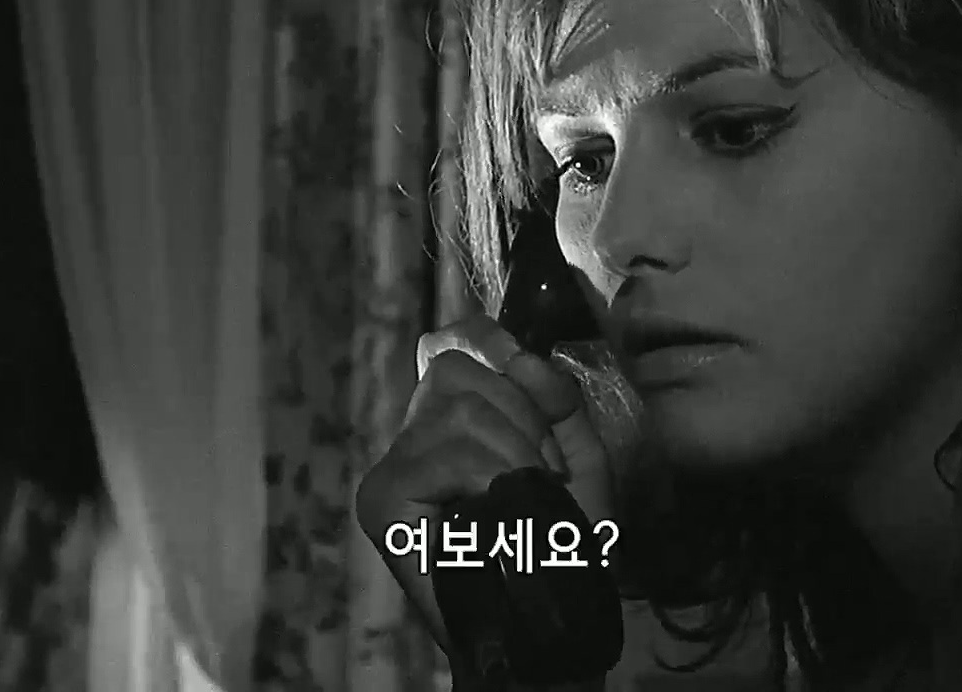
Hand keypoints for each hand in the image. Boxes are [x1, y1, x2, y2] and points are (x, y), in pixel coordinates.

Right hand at [355, 314, 615, 647]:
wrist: (549, 618)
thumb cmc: (561, 543)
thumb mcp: (578, 458)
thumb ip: (558, 400)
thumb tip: (524, 357)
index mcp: (456, 415)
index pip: (458, 343)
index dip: (495, 344)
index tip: (539, 387)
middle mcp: (415, 432)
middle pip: (458, 370)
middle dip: (523, 418)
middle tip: (545, 475)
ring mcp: (394, 465)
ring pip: (460, 412)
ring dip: (514, 452)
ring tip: (528, 498)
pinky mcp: (383, 500)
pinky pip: (445, 453)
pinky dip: (487, 473)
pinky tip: (498, 507)